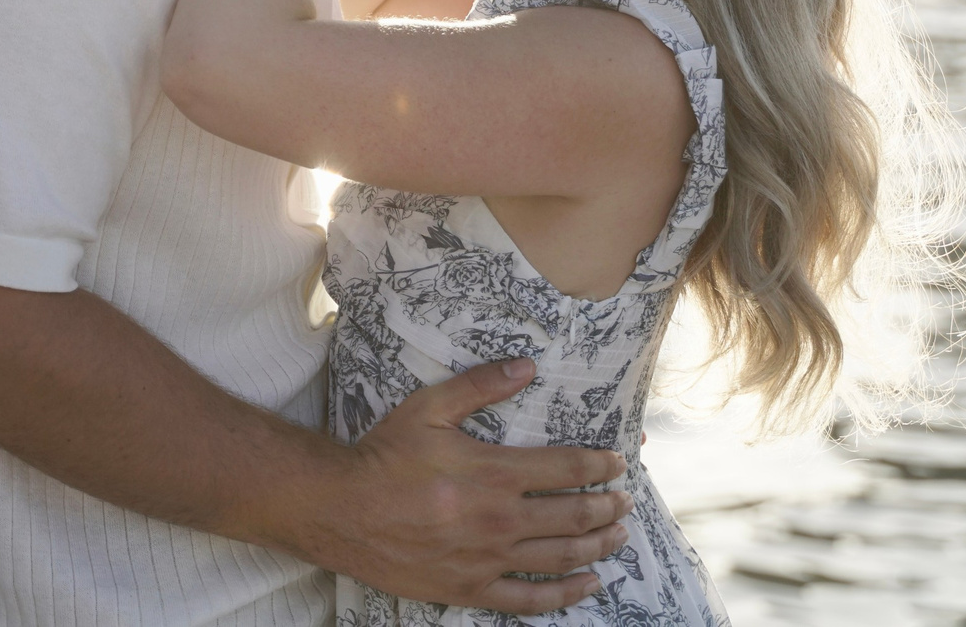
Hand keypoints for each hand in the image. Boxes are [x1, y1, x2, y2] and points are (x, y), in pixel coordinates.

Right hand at [292, 357, 629, 611]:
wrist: (340, 510)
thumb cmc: (384, 456)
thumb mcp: (429, 408)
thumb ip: (481, 386)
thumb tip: (527, 366)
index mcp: (495, 474)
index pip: (567, 470)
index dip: (601, 466)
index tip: (619, 462)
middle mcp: (500, 520)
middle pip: (574, 516)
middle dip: (608, 507)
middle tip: (625, 501)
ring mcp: (487, 560)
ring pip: (561, 558)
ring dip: (597, 546)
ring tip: (618, 537)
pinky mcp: (470, 589)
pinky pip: (529, 600)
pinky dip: (565, 594)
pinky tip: (588, 585)